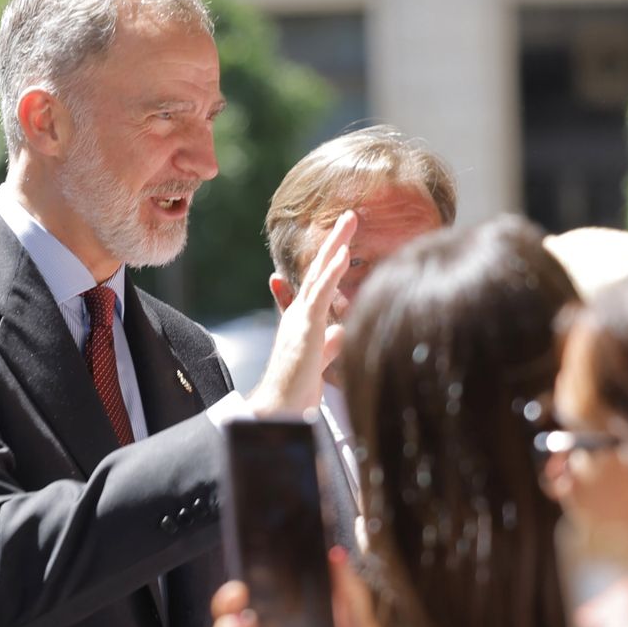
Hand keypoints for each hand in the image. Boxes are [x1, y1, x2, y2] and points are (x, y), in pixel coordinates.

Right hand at [248, 210, 354, 415]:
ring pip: (320, 273)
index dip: (329, 262)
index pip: (318, 285)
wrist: (278, 410)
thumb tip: (340, 331)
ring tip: (349, 220)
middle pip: (319, 270)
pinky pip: (320, 293)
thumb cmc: (295, 391)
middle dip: (335, 242)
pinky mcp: (306, 327)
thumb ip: (329, 345)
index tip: (340, 242)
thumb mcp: (319, 362)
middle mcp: (299, 315)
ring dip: (335, 244)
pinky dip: (331, 271)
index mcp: (304, 323)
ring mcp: (301, 319)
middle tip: (349, 217)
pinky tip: (343, 252)